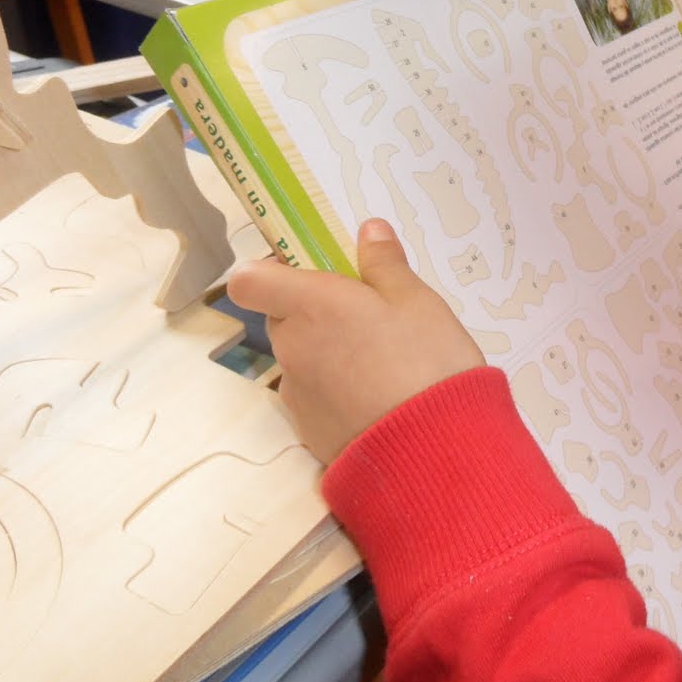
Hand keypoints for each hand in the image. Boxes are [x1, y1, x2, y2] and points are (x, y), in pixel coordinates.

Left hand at [227, 219, 484, 463]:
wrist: (433, 451)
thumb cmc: (427, 363)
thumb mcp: (418, 301)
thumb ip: (385, 264)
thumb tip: (368, 230)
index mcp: (310, 305)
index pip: (248, 280)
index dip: (269, 272)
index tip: (309, 272)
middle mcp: (291, 347)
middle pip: (281, 318)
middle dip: (314, 312)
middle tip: (366, 316)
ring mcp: (297, 393)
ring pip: (300, 358)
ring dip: (327, 354)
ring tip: (382, 363)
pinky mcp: (309, 430)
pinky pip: (315, 397)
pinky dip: (337, 392)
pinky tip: (379, 399)